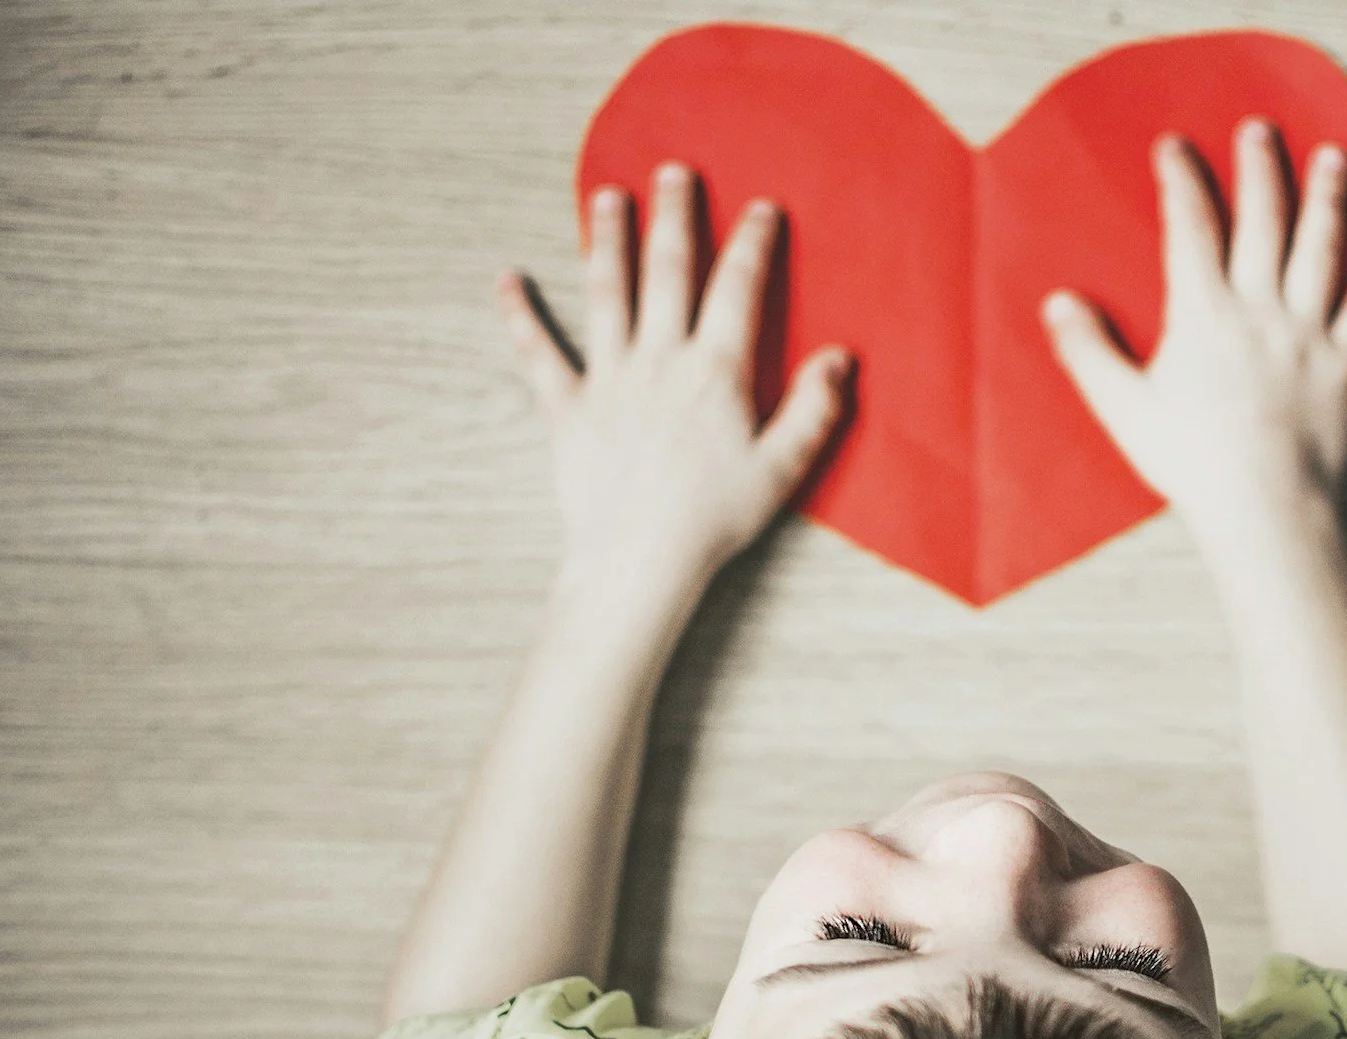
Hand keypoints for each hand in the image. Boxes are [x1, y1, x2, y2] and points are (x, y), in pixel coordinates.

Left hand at [496, 160, 853, 613]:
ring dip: (606, 239)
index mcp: (716, 371)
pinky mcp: (568, 408)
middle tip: (673, 172)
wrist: (640, 558)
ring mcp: (609, 379)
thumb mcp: (782, 468)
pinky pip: (538, 353)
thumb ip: (813, 408)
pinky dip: (520, 315)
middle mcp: (659, 359)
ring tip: (606, 197)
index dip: (753, 243)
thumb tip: (840, 358)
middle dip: (673, 215)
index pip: (739, 288)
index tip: (760, 208)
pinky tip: (506, 280)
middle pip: (667, 270)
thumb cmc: (714, 519)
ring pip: (606, 292)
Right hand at [1041, 119, 1346, 544]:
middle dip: (1261, 168)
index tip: (1176, 147)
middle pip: (1264, 220)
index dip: (1183, 181)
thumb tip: (1059, 302)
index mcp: (1204, 314)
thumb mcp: (1123, 408)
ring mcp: (1310, 332)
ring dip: (1328, 197)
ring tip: (1335, 158)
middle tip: (1261, 129)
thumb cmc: (1192, 463)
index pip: (1191, 228)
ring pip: (1323, 247)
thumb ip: (1088, 351)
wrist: (1265, 508)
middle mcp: (1261, 308)